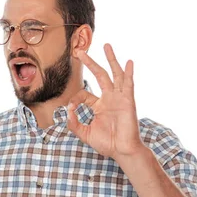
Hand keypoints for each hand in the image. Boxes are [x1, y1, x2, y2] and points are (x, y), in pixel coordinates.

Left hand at [67, 43, 145, 160]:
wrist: (122, 150)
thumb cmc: (107, 143)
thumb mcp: (84, 133)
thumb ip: (74, 123)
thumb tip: (68, 110)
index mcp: (99, 106)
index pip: (85, 94)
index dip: (75, 98)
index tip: (71, 107)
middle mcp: (109, 98)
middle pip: (100, 75)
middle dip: (90, 63)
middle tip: (80, 51)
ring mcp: (119, 98)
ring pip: (115, 74)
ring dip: (111, 59)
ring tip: (106, 45)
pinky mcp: (128, 101)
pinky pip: (128, 84)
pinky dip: (129, 73)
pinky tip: (129, 62)